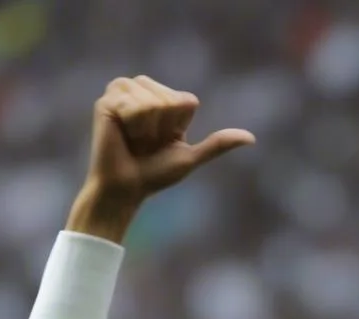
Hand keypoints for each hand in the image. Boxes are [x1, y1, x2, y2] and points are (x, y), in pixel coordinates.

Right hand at [70, 76, 254, 239]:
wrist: (127, 188)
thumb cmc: (156, 174)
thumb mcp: (192, 157)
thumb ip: (218, 144)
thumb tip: (252, 138)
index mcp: (165, 99)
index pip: (188, 101)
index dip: (180, 127)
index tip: (164, 142)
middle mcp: (144, 90)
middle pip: (171, 99)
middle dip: (164, 127)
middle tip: (147, 142)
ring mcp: (123, 91)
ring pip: (153, 102)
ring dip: (149, 129)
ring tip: (135, 139)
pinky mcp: (107, 99)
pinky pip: (134, 106)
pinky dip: (134, 127)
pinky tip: (122, 134)